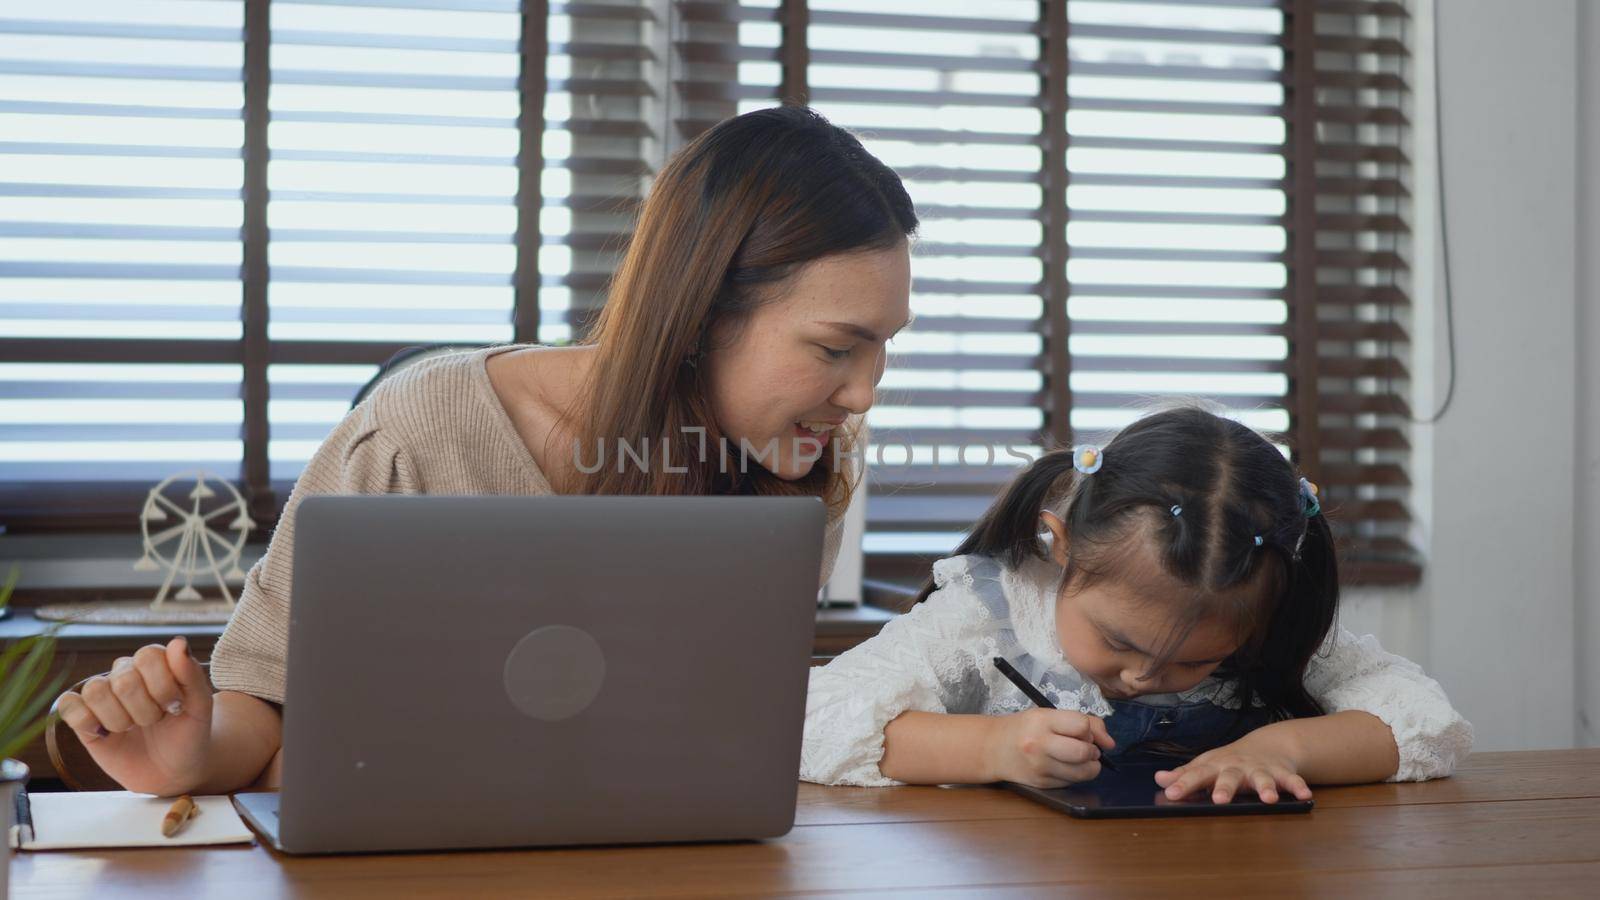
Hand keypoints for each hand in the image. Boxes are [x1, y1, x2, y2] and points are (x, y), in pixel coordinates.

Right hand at [53, 637, 214, 796]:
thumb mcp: (200, 706)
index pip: (148, 656)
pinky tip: (104, 733)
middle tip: (156, 721)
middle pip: (124, 680)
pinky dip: (86, 721)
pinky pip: (68, 705)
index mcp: (155, 662)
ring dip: (120, 720)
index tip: (176, 706)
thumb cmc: (189, 733)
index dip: (163, 686)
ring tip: (133, 728)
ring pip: (95, 691)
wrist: (173, 769)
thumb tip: (178, 642)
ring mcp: (103, 694)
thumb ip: (191, 674)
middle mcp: (126, 672)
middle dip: (145, 710)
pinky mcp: (83, 716)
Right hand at [984, 707, 1115, 787]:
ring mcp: (1041, 768)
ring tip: (1079, 758)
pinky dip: (1075, 775)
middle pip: (1084, 752)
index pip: (1082, 725)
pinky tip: (1064, 766)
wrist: (993, 748)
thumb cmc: (1025, 727)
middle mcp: (1040, 745)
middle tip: (1086, 747)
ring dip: (1089, 766)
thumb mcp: (1048, 714)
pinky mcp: (1042, 785)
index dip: (1088, 729)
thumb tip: (1111, 744)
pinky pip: (1073, 783)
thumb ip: (1083, 722)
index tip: (1081, 731)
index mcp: (1042, 721)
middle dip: (1093, 750)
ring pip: (1084, 772)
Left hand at [1153, 733, 1312, 803]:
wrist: (1267, 745)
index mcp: (1216, 766)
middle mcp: (1238, 767)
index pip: (1196, 775)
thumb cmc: (1230, 761)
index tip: (1171, 794)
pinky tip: (1304, 796)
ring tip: (1269, 799)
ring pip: (1263, 779)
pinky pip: (1291, 780)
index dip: (1183, 784)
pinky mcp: (1281, 772)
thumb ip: (1185, 775)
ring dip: (1266, 788)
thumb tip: (1159, 779)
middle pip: (1230, 777)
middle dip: (1225, 788)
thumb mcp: (1207, 765)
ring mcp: (1260, 769)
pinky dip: (1298, 787)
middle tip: (1220, 800)